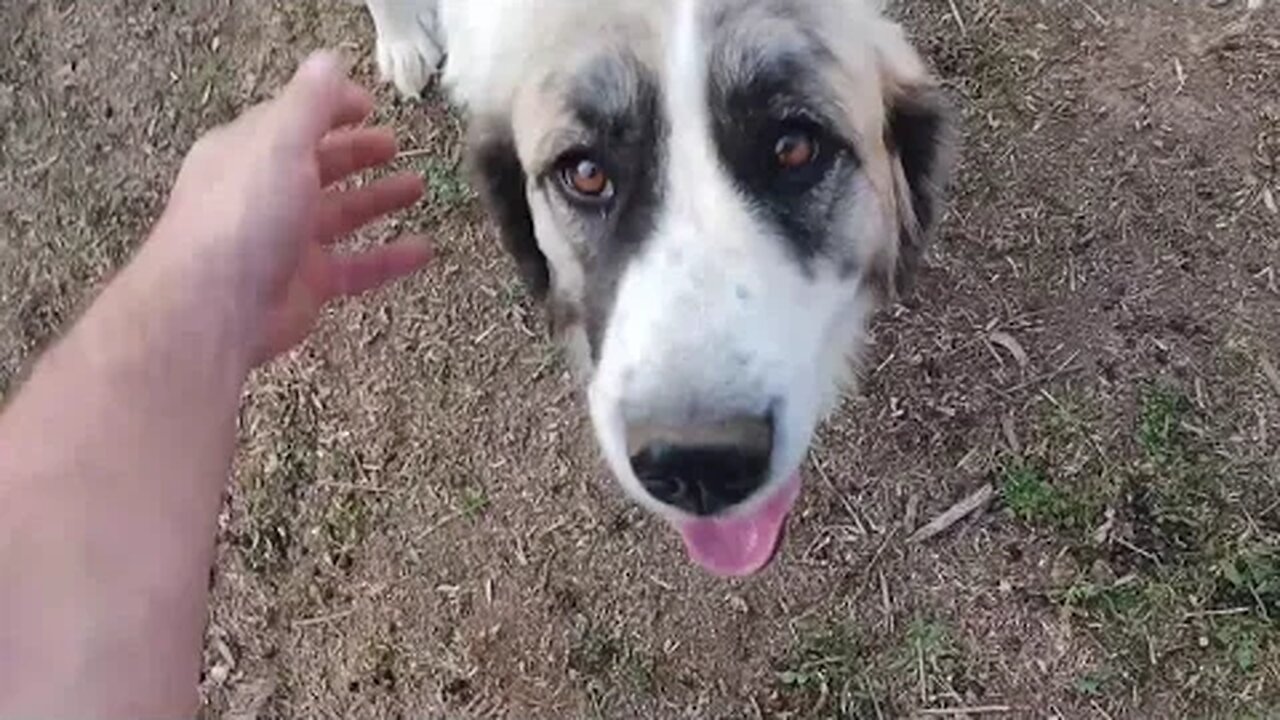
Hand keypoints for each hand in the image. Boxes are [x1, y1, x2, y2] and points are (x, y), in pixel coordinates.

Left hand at [156, 51, 430, 363]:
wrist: (214, 308)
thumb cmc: (244, 215)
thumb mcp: (279, 142)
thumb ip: (310, 102)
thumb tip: (330, 60)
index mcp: (250, 152)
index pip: (293, 119)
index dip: (329, 107)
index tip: (368, 104)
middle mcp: (265, 193)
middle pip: (317, 165)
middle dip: (354, 152)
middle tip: (392, 144)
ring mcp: (286, 241)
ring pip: (341, 214)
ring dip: (377, 199)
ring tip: (417, 186)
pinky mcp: (307, 284)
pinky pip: (357, 266)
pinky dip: (390, 258)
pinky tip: (424, 250)